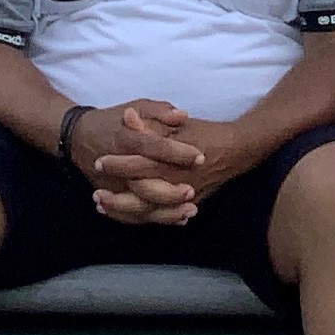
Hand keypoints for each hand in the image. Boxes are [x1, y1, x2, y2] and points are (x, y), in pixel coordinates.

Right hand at [62, 102, 196, 222]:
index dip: (176, 152)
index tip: (199, 157)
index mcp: (125, 139)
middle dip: (169, 190)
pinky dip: (154, 218)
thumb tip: (182, 115)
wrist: (78, 138)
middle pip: (144, 183)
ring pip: (139, 205)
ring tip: (191, 210)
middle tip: (192, 190)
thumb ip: (160, 111)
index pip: (152, 147)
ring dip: (165, 211)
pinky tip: (178, 219)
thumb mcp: (137, 107)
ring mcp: (112, 185)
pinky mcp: (112, 197)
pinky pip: (132, 214)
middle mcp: (117, 166)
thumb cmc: (114, 121)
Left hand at [84, 111, 253, 226]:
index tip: (99, 162)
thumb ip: (151, 123)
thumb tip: (128, 117)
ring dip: (124, 211)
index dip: (118, 165)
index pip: (141, 164)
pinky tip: (122, 214)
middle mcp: (179, 181)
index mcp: (174, 159)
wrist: (237, 149)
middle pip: (142, 195)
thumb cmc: (206, 133)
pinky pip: (161, 217)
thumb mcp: (178, 124)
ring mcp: (184, 196)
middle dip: (117, 197)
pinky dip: (140, 217)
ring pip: (150, 211)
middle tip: (97, 194)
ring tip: (103, 206)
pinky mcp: (188, 205)